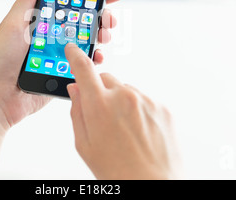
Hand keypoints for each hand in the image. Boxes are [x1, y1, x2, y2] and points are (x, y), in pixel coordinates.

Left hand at [0, 0, 126, 166]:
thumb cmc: (0, 59)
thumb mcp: (13, 25)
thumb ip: (27, 0)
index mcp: (41, 20)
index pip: (70, 2)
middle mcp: (53, 35)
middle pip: (85, 21)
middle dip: (102, 16)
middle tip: (109, 18)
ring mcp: (60, 54)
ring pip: (88, 41)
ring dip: (101, 36)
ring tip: (104, 36)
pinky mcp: (64, 72)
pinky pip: (84, 63)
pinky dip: (95, 58)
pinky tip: (97, 56)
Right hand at [65, 43, 180, 179]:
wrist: (153, 185)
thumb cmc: (117, 172)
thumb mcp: (85, 145)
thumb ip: (77, 112)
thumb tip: (75, 90)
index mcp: (100, 106)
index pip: (84, 69)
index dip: (75, 56)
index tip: (72, 50)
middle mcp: (124, 97)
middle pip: (106, 80)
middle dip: (100, 91)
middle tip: (101, 115)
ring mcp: (146, 101)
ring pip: (126, 91)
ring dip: (121, 102)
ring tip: (124, 131)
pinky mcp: (162, 107)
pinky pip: (144, 100)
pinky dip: (138, 110)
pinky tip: (139, 132)